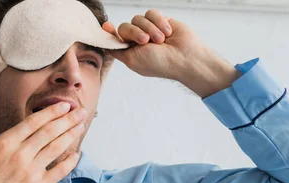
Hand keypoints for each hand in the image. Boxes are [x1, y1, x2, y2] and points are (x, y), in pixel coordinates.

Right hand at [0, 103, 86, 182]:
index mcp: (3, 144)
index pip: (33, 122)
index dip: (51, 112)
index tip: (63, 105)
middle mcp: (20, 155)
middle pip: (49, 132)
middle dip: (67, 120)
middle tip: (80, 111)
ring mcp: (30, 172)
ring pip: (56, 148)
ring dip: (70, 135)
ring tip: (80, 126)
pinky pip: (58, 172)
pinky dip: (69, 163)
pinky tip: (76, 154)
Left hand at [103, 10, 240, 97]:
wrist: (185, 57)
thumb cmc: (160, 64)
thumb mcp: (132, 60)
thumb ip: (116, 50)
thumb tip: (104, 41)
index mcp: (131, 51)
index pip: (115, 38)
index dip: (110, 31)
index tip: (107, 26)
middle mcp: (139, 40)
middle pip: (125, 26)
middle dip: (134, 32)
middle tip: (145, 41)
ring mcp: (150, 30)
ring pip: (139, 18)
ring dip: (150, 28)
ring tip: (161, 40)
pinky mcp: (161, 21)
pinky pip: (152, 13)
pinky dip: (159, 22)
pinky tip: (168, 32)